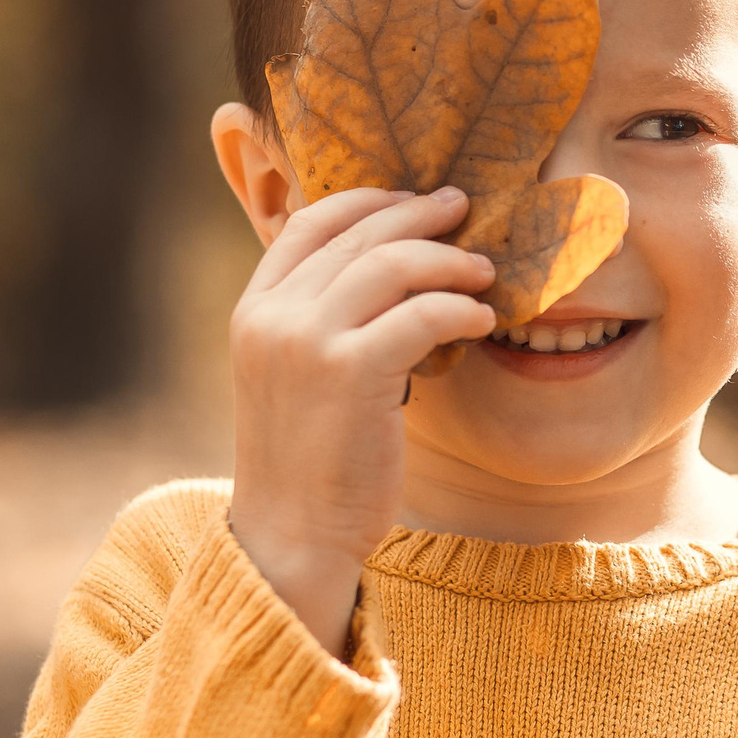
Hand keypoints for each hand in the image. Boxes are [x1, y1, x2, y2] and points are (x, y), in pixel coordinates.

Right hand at [227, 186, 495, 653]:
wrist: (292, 537)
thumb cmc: (309, 461)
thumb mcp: (296, 376)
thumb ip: (323, 321)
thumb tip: (396, 269)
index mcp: (254, 310)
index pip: (309, 221)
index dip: (368, 200)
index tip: (415, 200)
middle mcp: (273, 317)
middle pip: (359, 234)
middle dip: (420, 216)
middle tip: (465, 210)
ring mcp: (306, 341)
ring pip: (393, 264)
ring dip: (449, 261)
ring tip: (484, 272)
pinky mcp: (351, 372)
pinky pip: (423, 314)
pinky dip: (461, 309)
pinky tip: (482, 321)